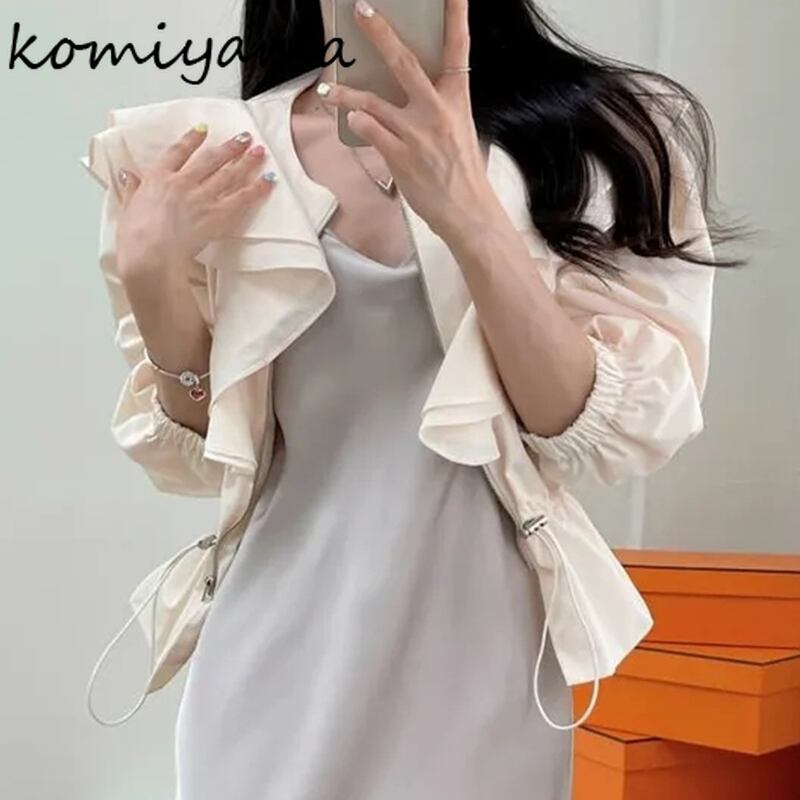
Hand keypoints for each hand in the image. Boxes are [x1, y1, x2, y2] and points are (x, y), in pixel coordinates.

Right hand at [115, 126, 274, 284]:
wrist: (151, 255)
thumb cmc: (135, 236)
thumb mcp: (127, 207)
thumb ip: (131, 189)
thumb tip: (128, 175)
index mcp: (159, 178)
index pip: (178, 152)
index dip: (192, 139)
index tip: (203, 129)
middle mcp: (183, 183)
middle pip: (211, 159)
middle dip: (229, 147)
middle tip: (244, 137)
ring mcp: (201, 198)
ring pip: (229, 174)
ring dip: (246, 161)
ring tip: (260, 151)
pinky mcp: (216, 216)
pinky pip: (241, 199)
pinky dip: (257, 188)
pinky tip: (268, 180)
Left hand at [318, 0, 502, 240]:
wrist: (468, 212)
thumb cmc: (461, 172)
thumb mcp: (458, 129)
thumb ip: (436, 105)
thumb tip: (409, 89)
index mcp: (457, 100)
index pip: (458, 49)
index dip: (456, 15)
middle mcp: (437, 112)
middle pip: (405, 63)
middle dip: (381, 34)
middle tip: (361, 11)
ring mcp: (417, 134)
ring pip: (372, 102)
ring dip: (346, 93)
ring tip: (328, 89)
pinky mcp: (400, 156)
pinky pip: (369, 131)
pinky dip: (357, 123)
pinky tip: (351, 121)